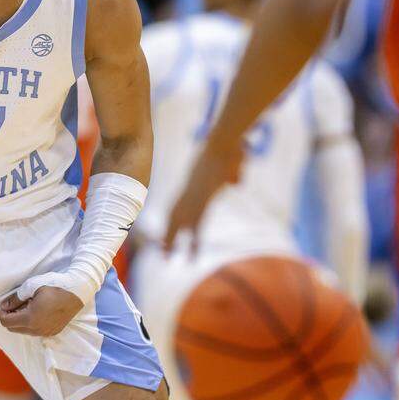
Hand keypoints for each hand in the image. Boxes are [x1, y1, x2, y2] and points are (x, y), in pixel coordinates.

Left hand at [0, 286, 82, 336]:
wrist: (78, 290)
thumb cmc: (55, 285)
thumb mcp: (31, 286)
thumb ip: (15, 299)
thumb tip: (4, 306)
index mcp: (30, 319)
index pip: (7, 322)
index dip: (1, 314)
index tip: (1, 305)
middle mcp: (37, 330)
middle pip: (14, 329)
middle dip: (9, 318)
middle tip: (11, 305)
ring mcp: (46, 332)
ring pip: (24, 331)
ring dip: (19, 321)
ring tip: (24, 306)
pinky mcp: (53, 332)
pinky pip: (35, 331)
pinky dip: (30, 323)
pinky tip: (35, 311)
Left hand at [162, 135, 243, 251]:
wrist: (224, 141)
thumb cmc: (230, 146)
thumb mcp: (231, 165)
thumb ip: (233, 176)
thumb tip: (237, 182)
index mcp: (193, 182)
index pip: (177, 204)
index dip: (173, 218)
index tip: (166, 231)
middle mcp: (189, 190)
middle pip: (173, 215)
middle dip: (167, 233)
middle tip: (161, 251)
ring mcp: (194, 195)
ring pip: (179, 223)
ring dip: (172, 241)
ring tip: (165, 258)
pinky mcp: (203, 200)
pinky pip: (196, 225)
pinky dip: (193, 242)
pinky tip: (191, 256)